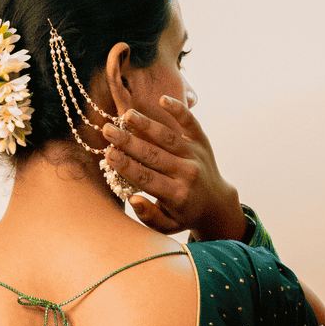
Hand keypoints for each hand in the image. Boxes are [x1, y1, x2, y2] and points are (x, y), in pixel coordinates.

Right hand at [101, 96, 249, 242]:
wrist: (216, 203)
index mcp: (177, 195)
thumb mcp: (167, 226)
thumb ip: (149, 216)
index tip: (108, 155)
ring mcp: (196, 155)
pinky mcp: (202, 141)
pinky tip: (162, 99)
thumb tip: (134, 199)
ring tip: (126, 115)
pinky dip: (179, 110)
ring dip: (147, 124)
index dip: (126, 166)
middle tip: (108, 130)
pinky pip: (191, 123)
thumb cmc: (184, 214)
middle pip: (153, 155)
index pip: (146, 178)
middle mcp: (187, 173)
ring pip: (168, 137)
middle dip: (129, 142)